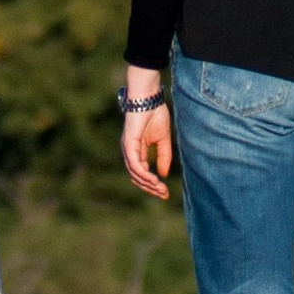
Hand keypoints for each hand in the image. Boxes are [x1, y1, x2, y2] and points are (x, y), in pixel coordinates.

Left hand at [122, 69, 173, 199]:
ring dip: (148, 184)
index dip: (153, 185)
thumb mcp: (163, 140)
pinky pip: (134, 165)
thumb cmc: (155, 114)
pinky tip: (154, 180)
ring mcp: (128, 149)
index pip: (142, 173)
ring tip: (161, 189)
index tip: (165, 193)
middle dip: (151, 188)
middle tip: (164, 195)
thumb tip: (163, 174)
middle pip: (136, 178)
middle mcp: (130, 152)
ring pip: (134, 174)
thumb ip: (163, 156)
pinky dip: (144, 174)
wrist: (148, 98)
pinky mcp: (129, 144)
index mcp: (137, 151)